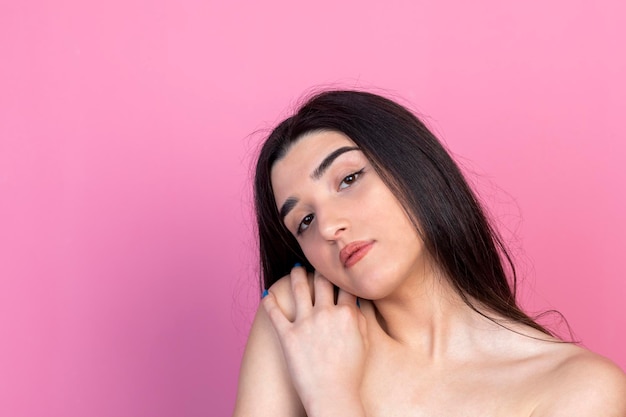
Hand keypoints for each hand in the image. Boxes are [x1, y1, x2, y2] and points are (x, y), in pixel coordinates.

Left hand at [262, 266, 367, 414]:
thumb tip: (354, 302)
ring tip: (294, 269)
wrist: (332, 396)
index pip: (343, 285)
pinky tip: (266, 294)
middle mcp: (325, 313)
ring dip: (295, 276)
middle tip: (315, 261)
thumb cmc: (351, 374)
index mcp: (346, 314)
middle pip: (321, 281)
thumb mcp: (365, 343)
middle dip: (318, 268)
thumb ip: (359, 319)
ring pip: (298, 289)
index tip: (337, 267)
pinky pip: (275, 313)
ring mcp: (305, 324)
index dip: (340, 275)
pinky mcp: (287, 336)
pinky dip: (269, 302)